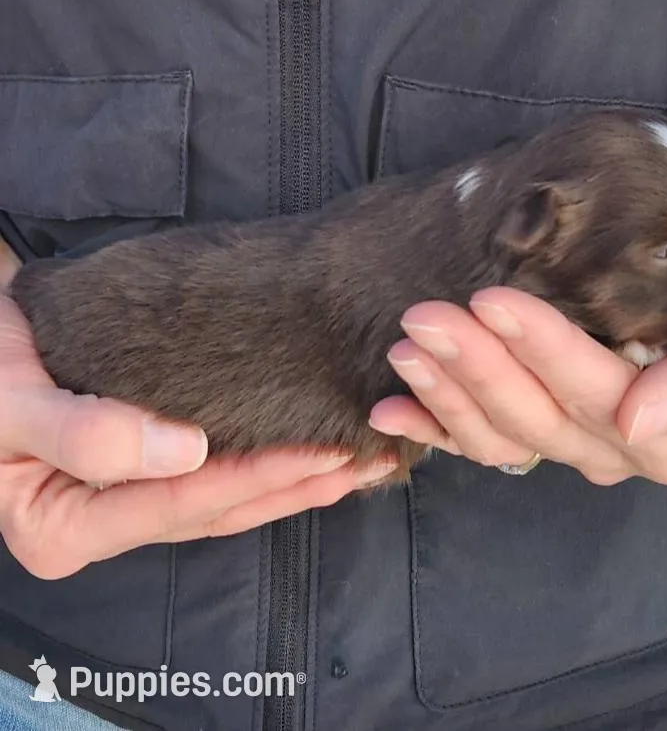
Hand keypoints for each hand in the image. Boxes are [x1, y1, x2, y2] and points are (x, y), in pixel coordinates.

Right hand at [0, 290, 394, 579]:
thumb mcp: (11, 401)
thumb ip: (82, 434)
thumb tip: (183, 450)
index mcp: (65, 528)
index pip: (177, 505)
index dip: (252, 480)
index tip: (322, 453)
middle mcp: (106, 527)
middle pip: (215, 511)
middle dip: (295, 488)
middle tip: (368, 461)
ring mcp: (132, 504)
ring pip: (227, 503)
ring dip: (297, 484)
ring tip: (363, 465)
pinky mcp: (152, 475)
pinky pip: (220, 479)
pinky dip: (271, 468)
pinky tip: (317, 456)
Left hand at [369, 97, 666, 484]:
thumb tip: (640, 420)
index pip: (611, 395)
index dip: (552, 355)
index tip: (497, 308)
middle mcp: (621, 447)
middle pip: (544, 416)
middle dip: (482, 365)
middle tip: (430, 314)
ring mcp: (570, 444)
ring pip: (503, 437)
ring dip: (448, 393)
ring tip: (407, 346)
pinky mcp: (529, 433)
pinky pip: (475, 443)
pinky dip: (431, 425)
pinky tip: (390, 409)